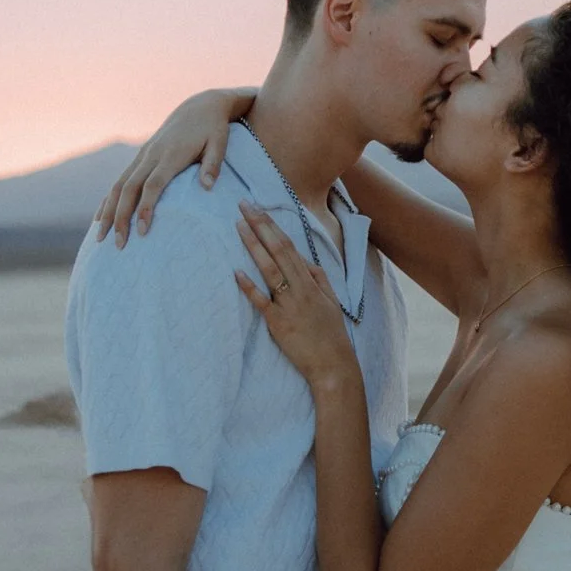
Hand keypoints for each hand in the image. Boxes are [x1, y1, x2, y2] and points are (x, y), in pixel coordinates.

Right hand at [95, 89, 256, 244]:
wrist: (200, 106)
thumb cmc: (213, 128)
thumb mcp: (220, 142)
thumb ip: (213, 164)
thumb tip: (207, 187)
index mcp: (171, 154)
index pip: (153, 184)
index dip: (146, 207)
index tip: (142, 231)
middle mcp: (151, 155)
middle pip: (129, 189)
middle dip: (121, 217)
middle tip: (118, 244)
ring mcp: (142, 156)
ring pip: (118, 186)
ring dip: (108, 212)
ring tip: (101, 238)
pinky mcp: (140, 157)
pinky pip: (119, 181)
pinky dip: (108, 200)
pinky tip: (100, 218)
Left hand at [235, 205, 356, 386]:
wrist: (334, 365)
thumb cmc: (331, 335)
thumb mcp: (331, 302)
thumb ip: (319, 279)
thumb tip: (305, 262)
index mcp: (311, 281)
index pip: (289, 246)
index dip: (272, 226)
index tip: (258, 209)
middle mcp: (300, 288)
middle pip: (278, 250)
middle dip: (259, 226)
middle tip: (243, 205)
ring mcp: (289, 304)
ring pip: (269, 269)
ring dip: (253, 246)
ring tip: (238, 226)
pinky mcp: (278, 323)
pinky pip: (262, 302)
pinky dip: (249, 287)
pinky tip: (236, 272)